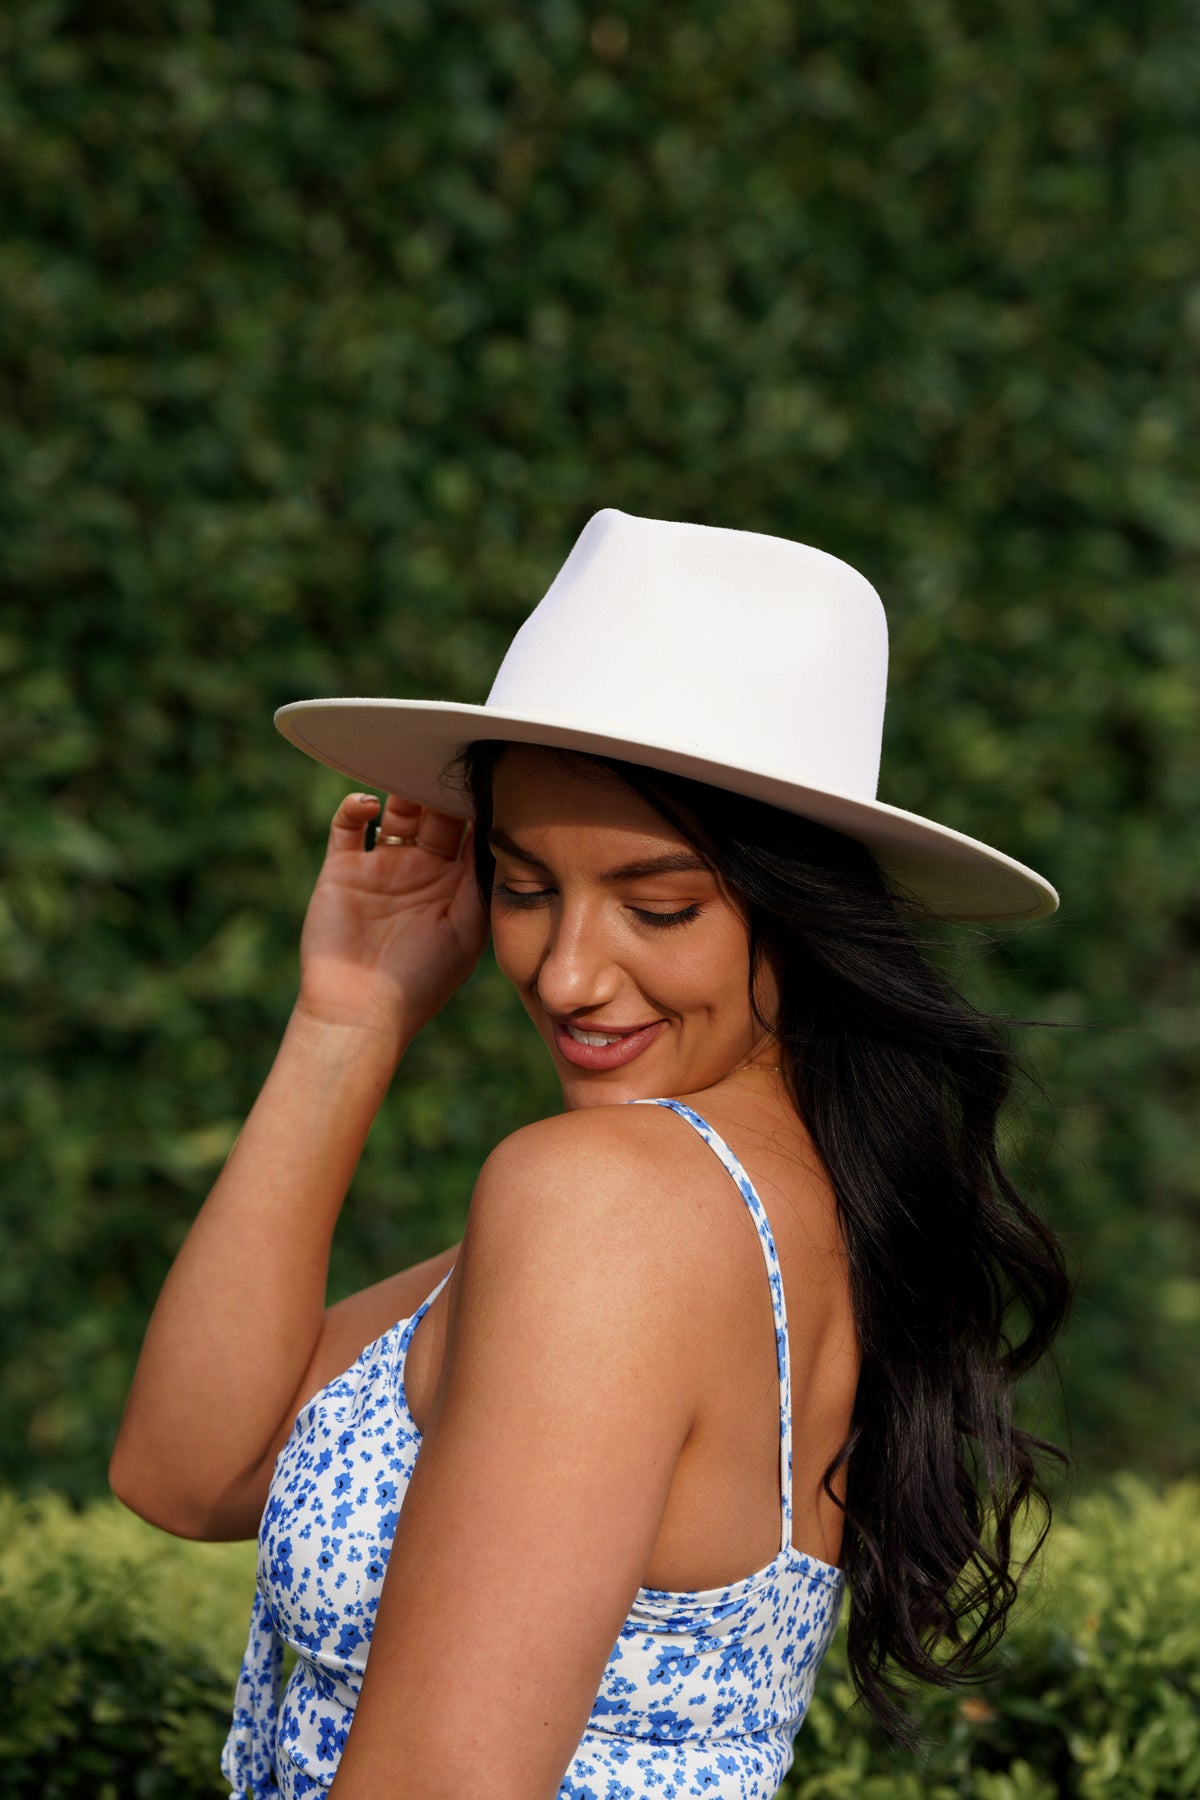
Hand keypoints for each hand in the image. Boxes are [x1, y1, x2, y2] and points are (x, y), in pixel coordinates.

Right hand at [295, 792, 488, 1048]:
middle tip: (448, 768)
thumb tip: (496, 830)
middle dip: (442, 793)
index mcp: (455, 885)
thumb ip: (480, 879)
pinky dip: (355, 806)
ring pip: (397, 813)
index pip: (470, 833)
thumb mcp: (467, 929)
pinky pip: (348, 825)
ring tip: (412, 776)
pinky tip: (369, 805)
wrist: (361, 1011)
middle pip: (436, 816)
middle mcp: (420, 871)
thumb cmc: (423, 979)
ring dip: (405, 792)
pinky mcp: (342, 870)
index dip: (478, 807)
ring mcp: (381, 868)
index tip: (488, 780)